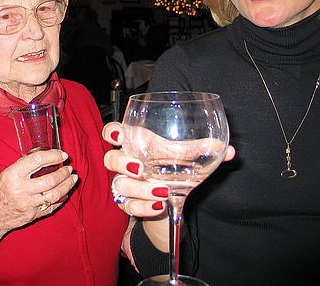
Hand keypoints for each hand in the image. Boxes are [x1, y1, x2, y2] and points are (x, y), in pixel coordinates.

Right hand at [0, 149, 77, 266]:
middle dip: (64, 172)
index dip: (53, 155)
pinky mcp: (31, 216)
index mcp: (12, 175)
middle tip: (69, 167)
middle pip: (51, 179)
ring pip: (55, 194)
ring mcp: (27, 204)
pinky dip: (60, 199)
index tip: (62, 154)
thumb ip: (21, 168)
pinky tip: (64, 193)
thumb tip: (41, 160)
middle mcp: (21, 190)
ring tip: (72, 178)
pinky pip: (50, 207)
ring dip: (67, 185)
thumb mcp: (3, 175)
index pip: (38, 160)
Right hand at [103, 122, 235, 216]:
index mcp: (136, 145)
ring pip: (120, 184)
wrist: (170, 205)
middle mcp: (127, 164)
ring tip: (162, 191)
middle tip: (141, 168)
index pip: (113, 133)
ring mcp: (126, 184)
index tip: (120, 135)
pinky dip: (143, 206)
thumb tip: (229, 151)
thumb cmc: (175, 172)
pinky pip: (128, 205)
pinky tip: (159, 206)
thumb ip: (204, 152)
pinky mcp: (129, 204)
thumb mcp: (189, 161)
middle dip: (122, 163)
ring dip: (139, 188)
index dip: (111, 132)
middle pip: (110, 159)